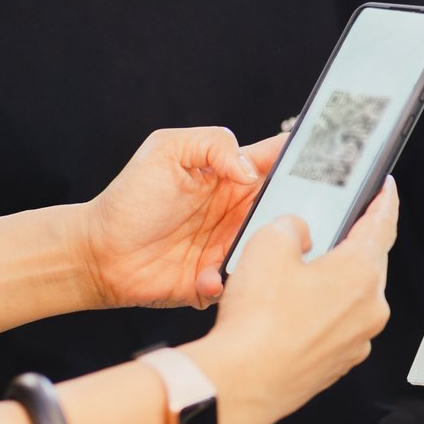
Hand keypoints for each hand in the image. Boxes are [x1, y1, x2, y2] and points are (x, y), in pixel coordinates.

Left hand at [80, 127, 286, 310]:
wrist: (101, 254)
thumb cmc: (130, 200)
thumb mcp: (166, 150)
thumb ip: (212, 143)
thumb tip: (250, 171)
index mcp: (233, 176)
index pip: (280, 161)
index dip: (305, 159)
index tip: (323, 163)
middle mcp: (241, 210)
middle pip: (290, 208)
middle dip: (299, 212)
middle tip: (289, 215)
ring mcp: (234, 244)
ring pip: (273, 247)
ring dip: (264, 249)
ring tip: (237, 248)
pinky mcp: (224, 276)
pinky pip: (243, 279)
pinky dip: (230, 278)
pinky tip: (204, 275)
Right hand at [181, 179, 398, 423]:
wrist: (242, 381)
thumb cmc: (257, 324)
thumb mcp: (267, 245)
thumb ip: (291, 225)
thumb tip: (299, 230)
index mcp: (362, 273)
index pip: (382, 225)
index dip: (384, 201)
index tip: (387, 190)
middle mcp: (370, 308)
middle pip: (366, 263)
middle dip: (346, 247)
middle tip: (324, 235)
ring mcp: (358, 340)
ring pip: (349, 298)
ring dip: (328, 285)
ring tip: (288, 282)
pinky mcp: (339, 363)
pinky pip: (335, 327)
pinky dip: (318, 316)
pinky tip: (285, 315)